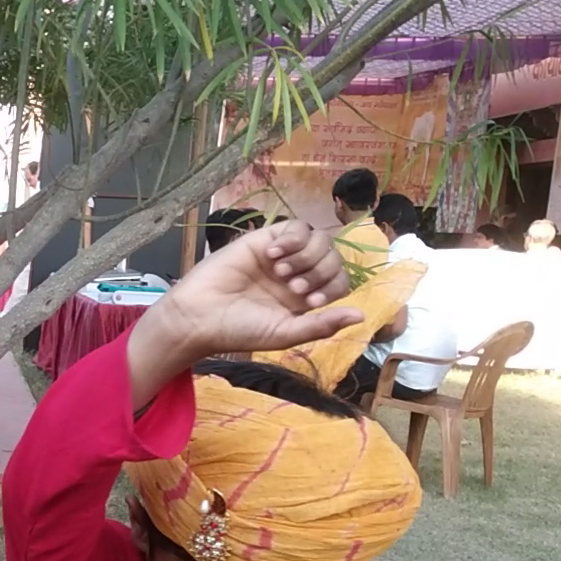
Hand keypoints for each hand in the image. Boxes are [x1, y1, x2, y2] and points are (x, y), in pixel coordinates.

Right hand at [147, 220, 360, 360]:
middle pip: (333, 258)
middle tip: (292, 289)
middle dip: (318, 272)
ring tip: (279, 272)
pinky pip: (296, 226)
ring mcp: (283, 255)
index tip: (307, 303)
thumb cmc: (238, 330)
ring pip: (319, 239)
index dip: (332, 287)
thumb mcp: (284, 333)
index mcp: (304, 299)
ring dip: (306, 256)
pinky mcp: (265, 238)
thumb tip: (361, 316)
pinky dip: (292, 238)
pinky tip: (273, 254)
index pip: (339, 282)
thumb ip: (321, 325)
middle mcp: (298, 274)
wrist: (198, 315)